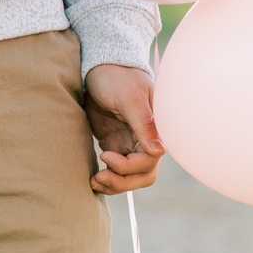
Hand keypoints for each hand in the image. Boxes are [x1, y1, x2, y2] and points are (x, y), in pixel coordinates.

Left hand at [84, 63, 164, 194]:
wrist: (100, 68)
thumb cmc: (118, 77)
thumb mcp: (130, 98)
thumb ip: (144, 124)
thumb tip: (159, 151)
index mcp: (157, 128)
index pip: (150, 160)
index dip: (129, 166)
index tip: (106, 155)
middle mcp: (147, 139)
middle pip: (143, 174)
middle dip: (122, 181)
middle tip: (99, 177)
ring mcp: (130, 143)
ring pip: (130, 176)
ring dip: (114, 184)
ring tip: (94, 181)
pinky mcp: (115, 144)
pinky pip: (116, 169)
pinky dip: (106, 177)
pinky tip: (92, 178)